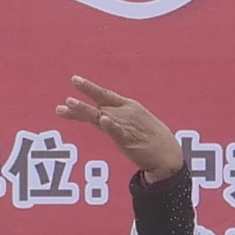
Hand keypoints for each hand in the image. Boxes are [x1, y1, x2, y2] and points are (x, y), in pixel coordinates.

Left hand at [56, 75, 187, 178]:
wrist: (168, 155)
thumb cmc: (150, 138)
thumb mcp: (130, 125)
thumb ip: (111, 122)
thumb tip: (96, 119)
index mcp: (127, 107)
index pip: (104, 95)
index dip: (88, 87)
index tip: (74, 79)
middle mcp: (125, 113)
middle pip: (97, 107)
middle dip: (79, 104)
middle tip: (65, 98)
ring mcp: (127, 125)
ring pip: (101, 116)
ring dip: (85, 109)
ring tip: (70, 103)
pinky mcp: (130, 139)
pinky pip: (118, 131)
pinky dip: (111, 125)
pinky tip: (103, 120)